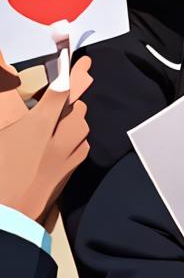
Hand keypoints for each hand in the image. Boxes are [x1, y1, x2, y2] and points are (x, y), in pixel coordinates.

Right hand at [0, 55, 91, 223]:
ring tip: (53, 122)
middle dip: (69, 100)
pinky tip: (58, 143)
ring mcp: (67, 157)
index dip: (74, 73)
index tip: (83, 61)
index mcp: (37, 127)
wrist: (6, 216)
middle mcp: (58, 140)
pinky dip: (74, 139)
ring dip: (72, 120)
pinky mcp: (71, 172)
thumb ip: (6, 102)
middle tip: (55, 100)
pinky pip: (81, 146)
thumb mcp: (2, 131)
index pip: (62, 92)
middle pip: (76, 108)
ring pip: (82, 127)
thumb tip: (5, 73)